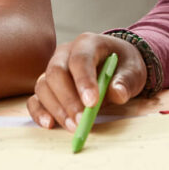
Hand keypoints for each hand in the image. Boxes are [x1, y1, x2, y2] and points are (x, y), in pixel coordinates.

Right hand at [27, 32, 146, 130]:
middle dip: (68, 99)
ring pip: (44, 86)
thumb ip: (126, 81)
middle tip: (82, 120)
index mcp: (87, 43)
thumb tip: (117, 93)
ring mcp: (53, 69)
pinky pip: (35, 98)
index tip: (92, 103)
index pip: (80, 59)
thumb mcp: (133, 71)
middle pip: (56, 72)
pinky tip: (49, 124)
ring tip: (74, 127)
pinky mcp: (47, 87)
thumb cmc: (123, 66)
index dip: (84, 81)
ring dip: (57, 109)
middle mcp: (65, 53)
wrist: (116, 66)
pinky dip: (39, 112)